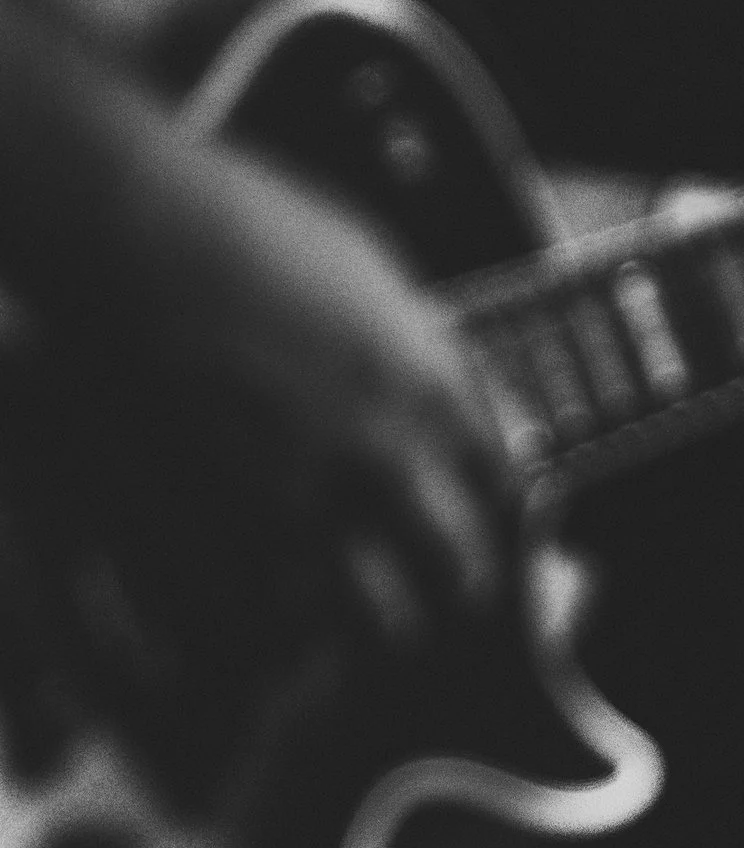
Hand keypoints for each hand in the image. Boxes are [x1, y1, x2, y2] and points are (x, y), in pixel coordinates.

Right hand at [76, 119, 521, 660]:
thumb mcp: (364, 259)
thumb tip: (432, 366)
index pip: (501, 473)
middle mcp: (389, 454)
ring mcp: (314, 500)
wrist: (138, 235)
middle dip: (460, 582)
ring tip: (378, 626)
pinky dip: (299, 621)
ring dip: (385, 623)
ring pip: (384, 615)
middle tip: (453, 592)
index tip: (493, 522)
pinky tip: (293, 613)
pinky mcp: (237, 524)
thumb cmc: (243, 221)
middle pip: (460, 560)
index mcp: (429, 381)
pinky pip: (292, 611)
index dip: (501, 507)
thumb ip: (410, 332)